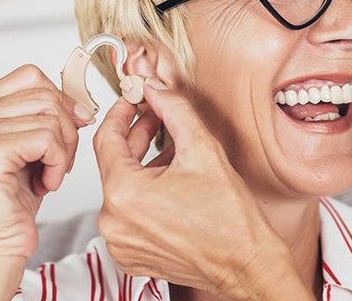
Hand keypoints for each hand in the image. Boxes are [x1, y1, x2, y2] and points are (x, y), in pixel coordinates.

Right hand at [0, 64, 93, 258]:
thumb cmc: (12, 199)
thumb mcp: (32, 146)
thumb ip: (47, 116)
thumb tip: (81, 104)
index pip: (32, 76)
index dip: (60, 100)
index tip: (69, 127)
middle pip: (46, 95)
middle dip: (66, 130)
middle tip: (57, 162)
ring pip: (51, 118)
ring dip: (63, 151)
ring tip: (47, 175)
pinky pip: (47, 140)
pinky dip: (57, 164)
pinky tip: (43, 184)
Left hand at [93, 79, 310, 299]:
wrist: (245, 263)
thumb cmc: (229, 219)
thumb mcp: (202, 149)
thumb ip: (174, 110)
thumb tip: (156, 89)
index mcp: (124, 194)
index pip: (106, 140)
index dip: (121, 113)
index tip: (133, 101)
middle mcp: (113, 222)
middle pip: (114, 164)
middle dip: (136, 137)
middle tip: (156, 118)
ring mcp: (120, 242)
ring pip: (122, 188)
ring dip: (142, 165)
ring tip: (171, 151)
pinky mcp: (129, 255)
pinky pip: (127, 214)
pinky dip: (144, 194)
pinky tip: (169, 181)